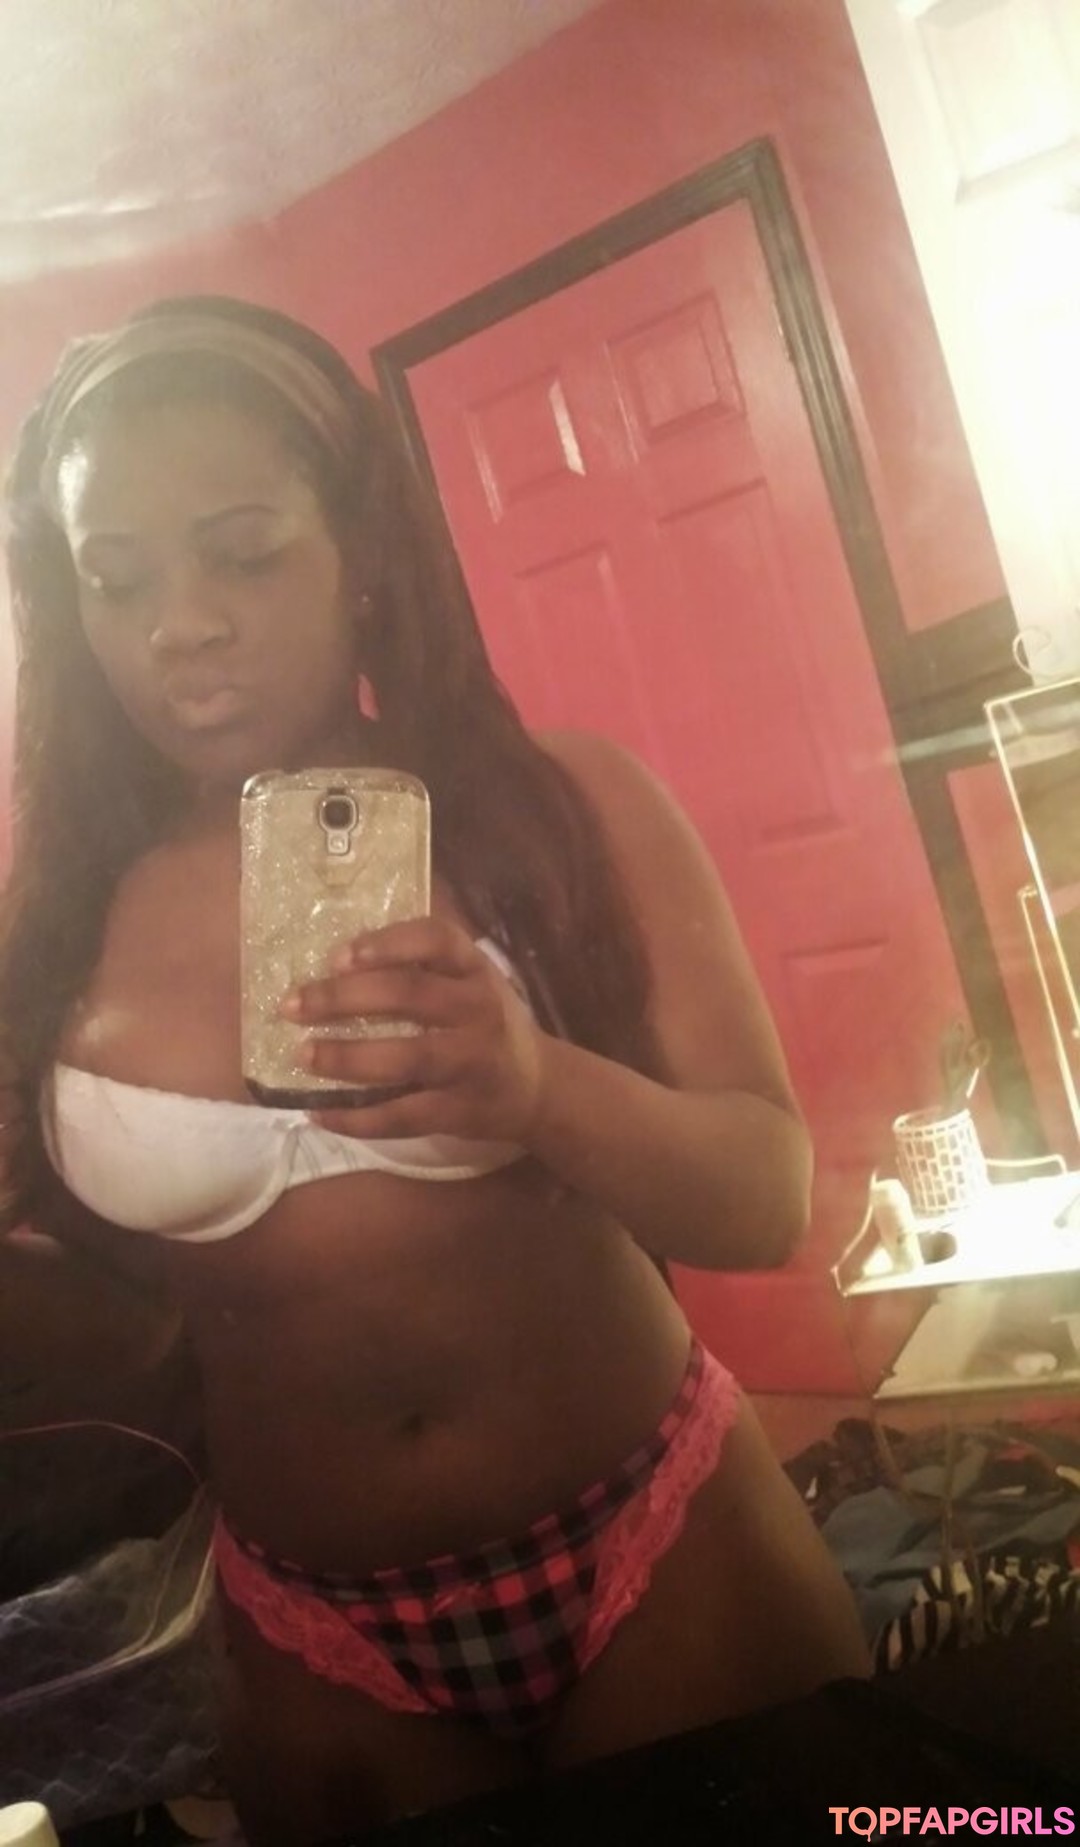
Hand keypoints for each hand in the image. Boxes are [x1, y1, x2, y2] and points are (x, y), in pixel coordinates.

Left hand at [282, 917, 545, 1142]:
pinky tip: (317, 1112)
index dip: (387, 942)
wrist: (537, 1088)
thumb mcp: (470, 982)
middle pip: (409, 995)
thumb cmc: (486, 1022)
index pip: (436, 939)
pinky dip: (356, 1118)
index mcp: (476, 970)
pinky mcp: (459, 1110)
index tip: (337, 956)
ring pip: (405, 1059)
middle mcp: (478, 1010)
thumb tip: (332, 965)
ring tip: (302, 1056)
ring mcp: (471, 1063)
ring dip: (346, 1058)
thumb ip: (421, 968)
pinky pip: (401, 1116)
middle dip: (343, 999)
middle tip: (292, 1006)